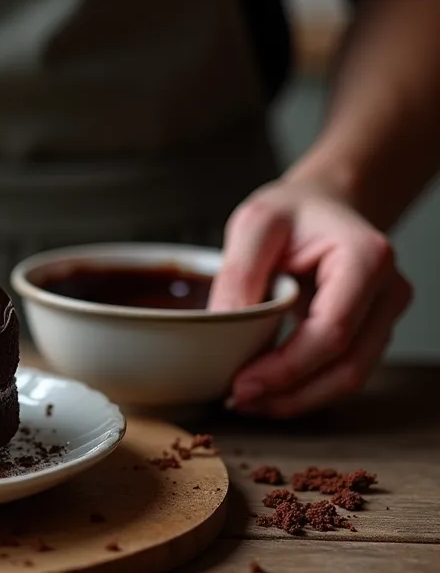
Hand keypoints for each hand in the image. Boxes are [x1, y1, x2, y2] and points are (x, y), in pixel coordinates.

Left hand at [210, 179, 412, 417]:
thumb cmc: (292, 212)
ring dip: (297, 399)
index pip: (332, 331)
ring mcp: (385, 316)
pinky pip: (343, 372)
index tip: (242, 383)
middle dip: (291, 394)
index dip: (288, 368)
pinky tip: (266, 389)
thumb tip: (222, 327)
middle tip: (238, 401)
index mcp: (366, 259)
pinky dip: (305, 388)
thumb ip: (239, 272)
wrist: (323, 207)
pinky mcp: (371, 333)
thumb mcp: (255, 224)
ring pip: (350, 378)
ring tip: (247, 400)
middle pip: (348, 366)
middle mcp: (388, 292)